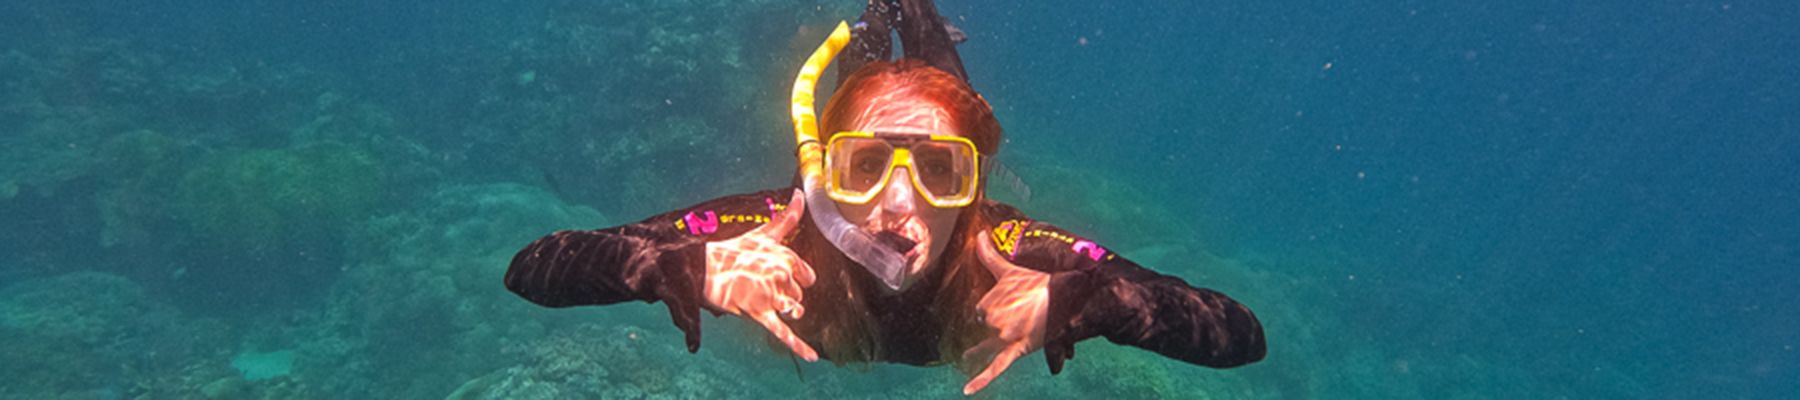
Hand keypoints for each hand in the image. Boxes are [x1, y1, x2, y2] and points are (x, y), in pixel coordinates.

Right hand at [704, 190, 818, 360]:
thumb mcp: (763, 232)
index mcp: (786, 255)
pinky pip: (783, 332)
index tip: (778, 275)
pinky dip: (799, 346)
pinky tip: (812, 356)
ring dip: (783, 308)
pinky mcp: (759, 312)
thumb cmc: (732, 251)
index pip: (807, 275)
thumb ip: (787, 217)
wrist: (701, 268)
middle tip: (762, 285)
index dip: (795, 277)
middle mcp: (782, 274)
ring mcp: (771, 294)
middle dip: (786, 293)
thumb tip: (800, 194)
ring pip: (793, 309)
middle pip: (800, 294)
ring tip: (764, 300)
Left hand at [961, 231, 1049, 394]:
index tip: (1007, 304)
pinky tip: (967, 391)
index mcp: (987, 303)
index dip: (992, 309)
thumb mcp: (1009, 268)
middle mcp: (992, 321)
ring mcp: (1004, 337)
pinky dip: (981, 380)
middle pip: (985, 328)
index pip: (980, 312)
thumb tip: (978, 233)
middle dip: (995, 323)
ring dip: (981, 347)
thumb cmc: (1036, 281)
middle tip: (1014, 316)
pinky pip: (996, 368)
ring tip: (966, 356)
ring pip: (987, 345)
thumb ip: (988, 253)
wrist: (1063, 296)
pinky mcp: (1016, 351)